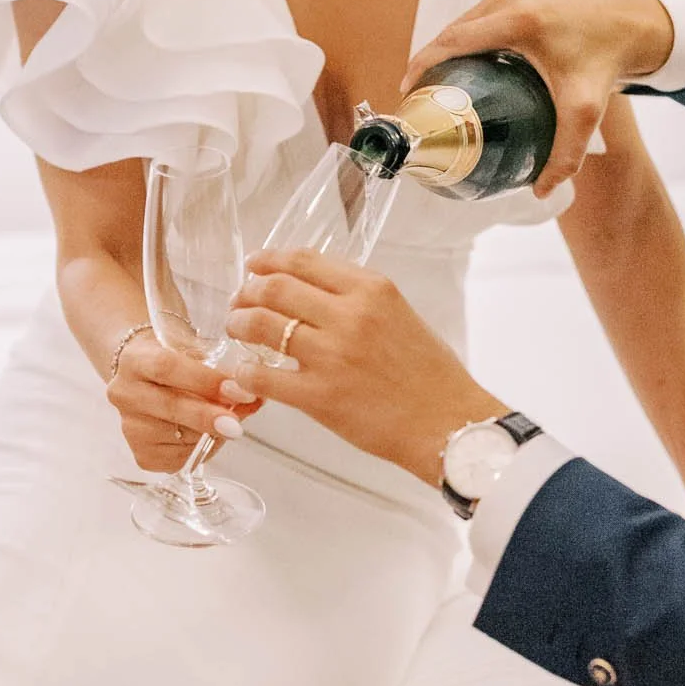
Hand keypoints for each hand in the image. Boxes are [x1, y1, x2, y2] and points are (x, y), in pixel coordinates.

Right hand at [106, 332, 259, 473]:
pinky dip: (202, 449)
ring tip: (229, 423)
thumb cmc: (177, 364)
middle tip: (238, 423)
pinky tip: (207, 436)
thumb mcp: (195, 355)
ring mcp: (130, 427)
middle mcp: (124, 393)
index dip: (205, 380)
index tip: (238, 389)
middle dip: (210, 416)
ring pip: (179, 436)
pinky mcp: (141, 454)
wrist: (148, 380)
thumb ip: (221, 372)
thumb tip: (255, 396)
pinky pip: (180, 458)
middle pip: (170, 406)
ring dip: (212, 433)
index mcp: (135, 360)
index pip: (167, 367)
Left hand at [227, 248, 503, 486]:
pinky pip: (263, 376)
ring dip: (239, 324)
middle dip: (247, 291)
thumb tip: (313, 291)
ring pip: (261, 325)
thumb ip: (360, 299)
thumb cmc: (431, 375)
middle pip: (275, 287)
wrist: (448, 424)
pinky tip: (243, 373)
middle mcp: (350, 316)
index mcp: (372, 290)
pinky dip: (244, 372)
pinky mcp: (320, 396)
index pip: (303, 261)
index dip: (268, 261)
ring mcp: (332, 356)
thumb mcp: (401, 315)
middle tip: (239, 301)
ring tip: (236, 329)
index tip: (255, 266)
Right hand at [403, 0, 676, 196]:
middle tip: (430, 93)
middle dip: (440, 58)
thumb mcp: (586, 110)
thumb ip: (564, 154)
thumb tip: (541, 192)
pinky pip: (485, 3)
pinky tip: (481, 52)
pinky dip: (480, 25)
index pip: (455, 40)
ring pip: (471, 15)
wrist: (635, 20)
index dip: (424, 63)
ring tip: (452, 77)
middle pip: (459, 29)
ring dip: (460, 42)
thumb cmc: (608, 61)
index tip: (408, 89)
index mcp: (522, 18)